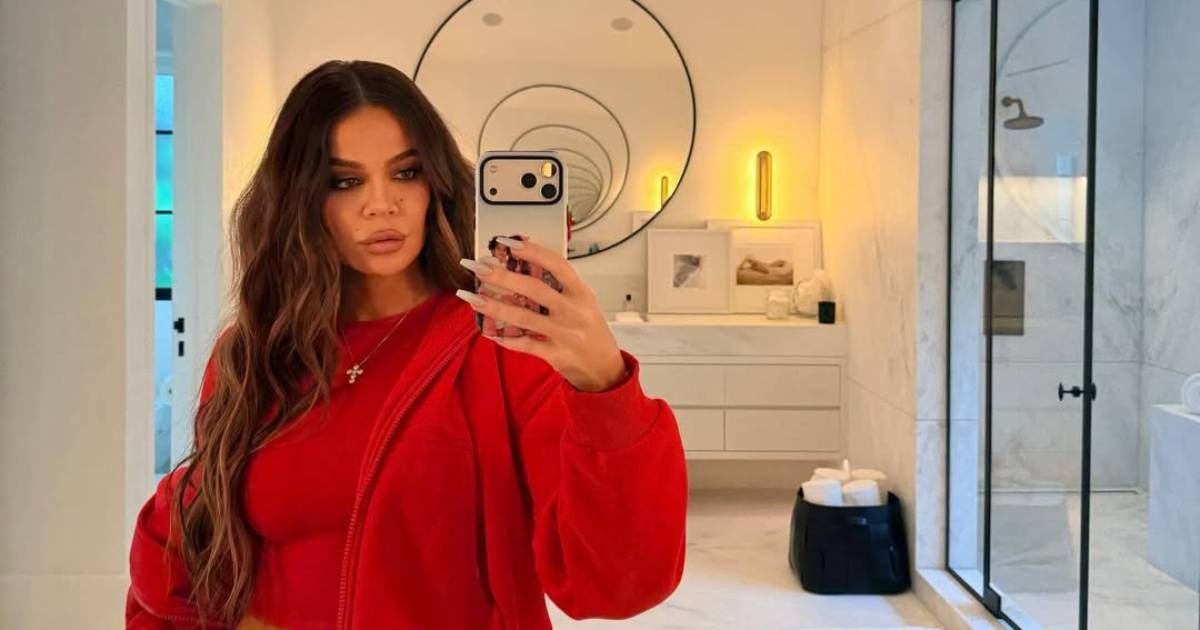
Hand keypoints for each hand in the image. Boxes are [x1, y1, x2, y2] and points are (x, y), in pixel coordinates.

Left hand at [457, 236, 626, 391]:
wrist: (604, 367)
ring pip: (524, 317)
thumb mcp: (583, 302)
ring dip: (495, 307)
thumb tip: (524, 265)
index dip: (533, 252)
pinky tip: (489, 332)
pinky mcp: (557, 354)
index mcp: (581, 293)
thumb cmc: (590, 329)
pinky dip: (506, 339)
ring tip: (472, 298)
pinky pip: (526, 344)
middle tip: (480, 268)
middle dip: (503, 277)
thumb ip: (559, 286)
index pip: (557, 265)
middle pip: (534, 289)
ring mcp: (565, 333)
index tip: (509, 243)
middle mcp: (573, 311)